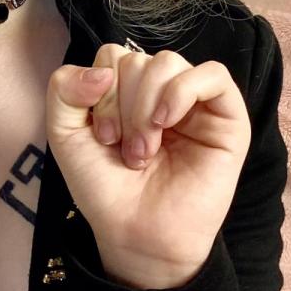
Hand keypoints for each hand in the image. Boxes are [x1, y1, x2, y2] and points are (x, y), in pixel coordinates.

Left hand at [44, 41, 250, 288]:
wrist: (137, 234)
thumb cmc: (106, 189)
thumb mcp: (66, 136)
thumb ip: (63, 91)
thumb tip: (101, 70)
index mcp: (126, 91)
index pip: (112, 56)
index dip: (100, 91)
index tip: (102, 137)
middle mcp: (161, 91)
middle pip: (137, 59)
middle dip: (122, 105)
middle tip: (124, 150)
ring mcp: (195, 102)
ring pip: (168, 63)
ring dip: (146, 107)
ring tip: (144, 150)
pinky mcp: (228, 118)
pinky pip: (213, 75)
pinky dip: (183, 91)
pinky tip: (166, 121)